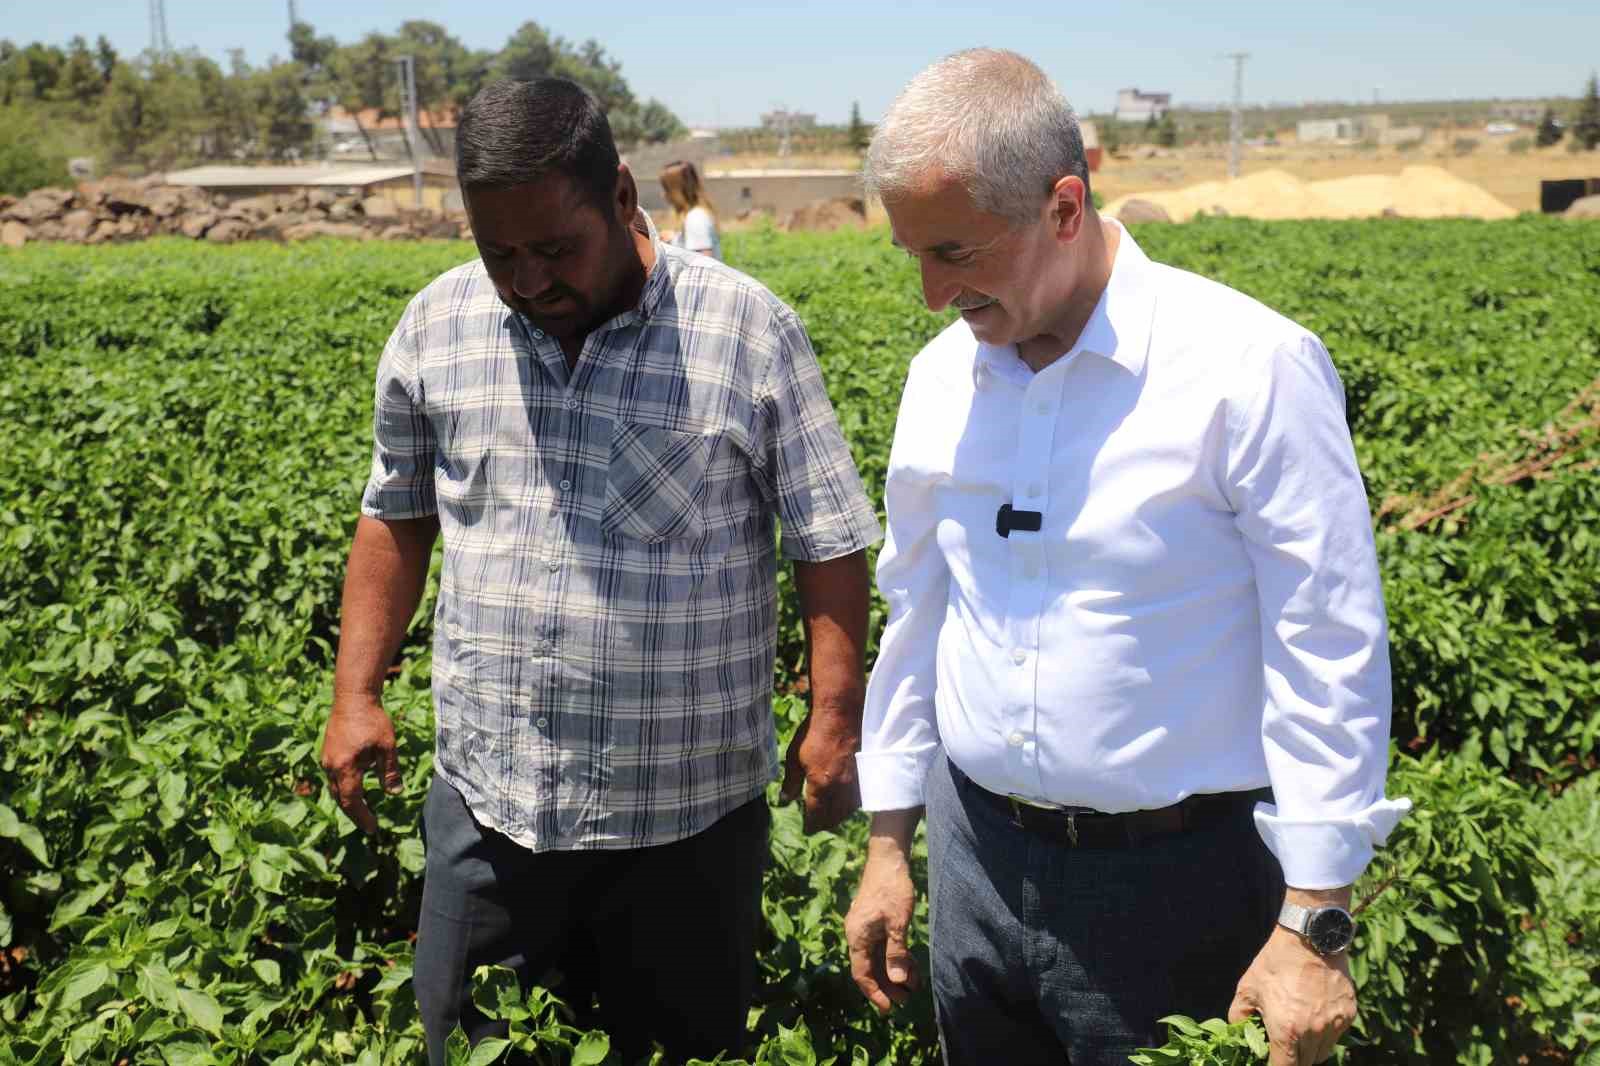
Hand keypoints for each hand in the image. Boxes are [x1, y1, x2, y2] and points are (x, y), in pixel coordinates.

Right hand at [320, 693, 402, 833]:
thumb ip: (389, 772)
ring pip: (335, 788)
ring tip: (364, 810)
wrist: (353, 697)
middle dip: (355, 813)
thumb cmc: (372, 720)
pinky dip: (344, 787)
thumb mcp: (387, 747)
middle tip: (369, 824)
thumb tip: (395, 793)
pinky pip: (334, 777)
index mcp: (345, 767)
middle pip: (340, 798)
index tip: (373, 829)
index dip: (362, 817)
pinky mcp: (327, 752)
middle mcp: (331, 766)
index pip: (351, 801)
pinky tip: (356, 787)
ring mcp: (327, 759)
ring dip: (348, 801)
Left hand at [779, 709, 860, 832]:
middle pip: (834, 816)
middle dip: (825, 823)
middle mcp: (840, 788)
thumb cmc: (814, 733)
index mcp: (821, 786)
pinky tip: (847, 802)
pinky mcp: (865, 773)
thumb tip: (785, 799)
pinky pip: (859, 797)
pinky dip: (851, 804)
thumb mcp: (795, 757)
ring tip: (832, 817)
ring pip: (849, 809)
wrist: (841, 714)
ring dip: (839, 816)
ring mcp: (855, 782)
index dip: (811, 825)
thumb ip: (792, 782)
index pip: (816, 816)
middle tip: (818, 825)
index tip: (807, 829)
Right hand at [845, 843, 919, 1012]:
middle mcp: (858, 935)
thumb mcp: (898, 922)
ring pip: (878, 959)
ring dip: (894, 972)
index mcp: (857, 937)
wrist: (888, 858)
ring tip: (913, 984)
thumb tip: (896, 980)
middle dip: (888, 985)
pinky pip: (883, 947)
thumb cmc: (892, 888)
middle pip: (870, 968)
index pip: (862, 973)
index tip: (890, 1008)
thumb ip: (896, 952)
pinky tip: (912, 965)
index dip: (875, 992)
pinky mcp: (875, 922)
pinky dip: (896, 957)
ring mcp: (866, 929)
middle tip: (906, 999)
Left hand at [1228, 925, 1356, 1065]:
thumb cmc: (1274, 963)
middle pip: (1306, 1064)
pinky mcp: (1348, 1014)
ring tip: (1298, 1032)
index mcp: (1286, 1032)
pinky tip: (1314, 1016)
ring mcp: (1334, 1025)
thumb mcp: (1247, 988)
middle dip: (1293, 1060)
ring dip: (1311, 1050)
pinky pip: (1336, 1035)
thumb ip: (1239, 1016)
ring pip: (1323, 1052)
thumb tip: (1239, 1032)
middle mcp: (1313, 1033)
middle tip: (1283, 1047)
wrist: (1309, 938)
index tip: (1270, 1062)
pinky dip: (1325, 1033)